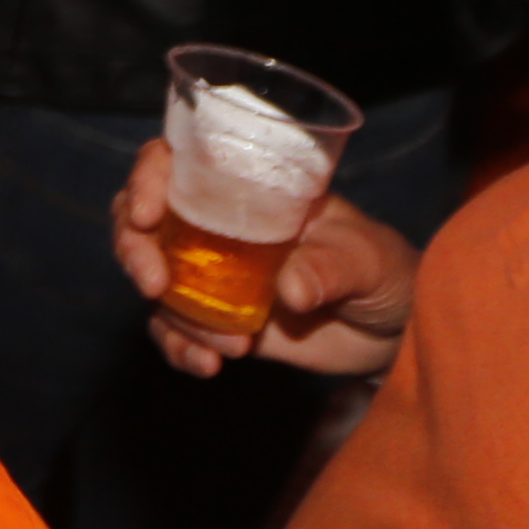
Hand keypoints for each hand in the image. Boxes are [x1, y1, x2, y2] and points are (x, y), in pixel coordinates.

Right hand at [113, 141, 415, 381]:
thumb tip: (290, 289)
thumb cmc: (383, 270)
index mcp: (246, 189)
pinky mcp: (218, 320)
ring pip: (153, 278)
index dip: (147, 178)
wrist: (394, 331)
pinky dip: (180, 348)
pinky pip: (175, 329)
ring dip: (169, 313)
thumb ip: (329, 266)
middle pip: (143, 219)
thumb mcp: (366, 258)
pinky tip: (209, 365)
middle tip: (154, 284)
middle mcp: (218, 225)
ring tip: (227, 346)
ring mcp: (213, 274)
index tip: (147, 214)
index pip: (176, 162)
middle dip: (134, 249)